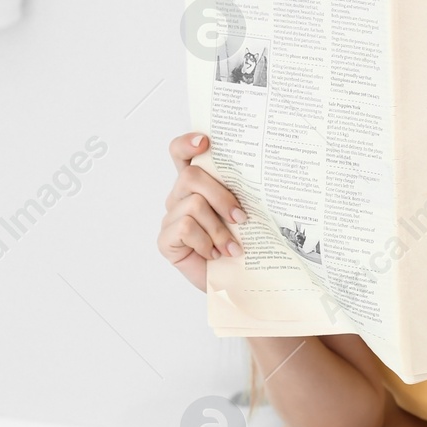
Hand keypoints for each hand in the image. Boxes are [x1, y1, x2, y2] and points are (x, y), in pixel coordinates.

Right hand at [158, 132, 246, 292]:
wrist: (234, 284)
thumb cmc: (239, 247)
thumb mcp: (242, 217)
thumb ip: (240, 196)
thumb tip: (261, 180)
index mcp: (197, 186)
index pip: (181, 153)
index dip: (187, 143)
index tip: (206, 142)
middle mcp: (180, 197)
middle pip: (192, 176)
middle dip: (222, 196)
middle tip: (241, 219)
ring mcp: (171, 218)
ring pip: (194, 204)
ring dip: (219, 229)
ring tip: (233, 248)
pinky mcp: (165, 239)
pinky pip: (184, 227)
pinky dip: (205, 242)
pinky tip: (214, 255)